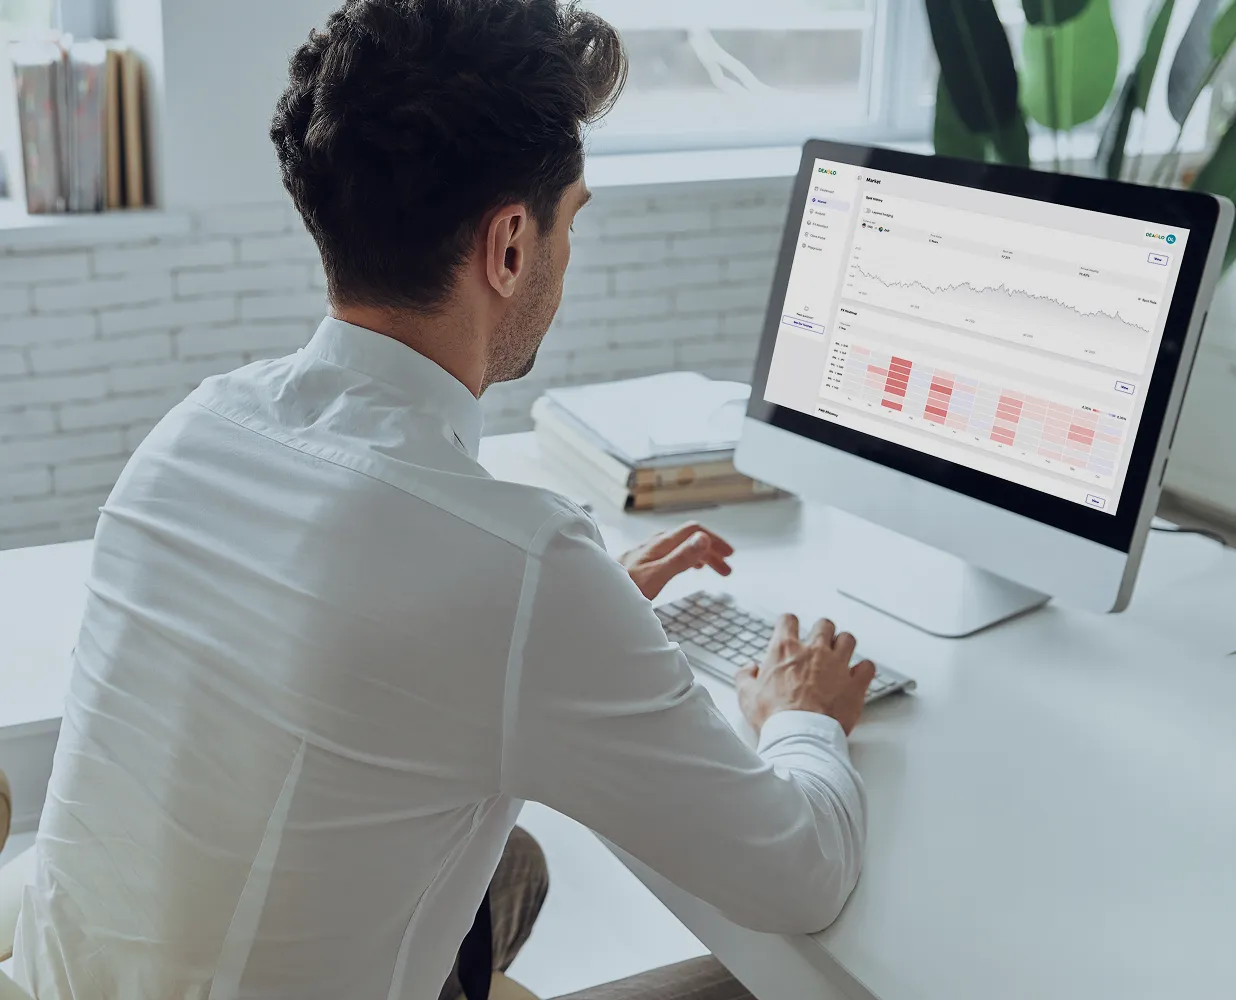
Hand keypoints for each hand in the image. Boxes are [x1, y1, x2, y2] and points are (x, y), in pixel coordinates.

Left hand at [620, 522, 733, 600]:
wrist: (596, 595)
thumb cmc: (623, 589)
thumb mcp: (657, 576)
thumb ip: (680, 558)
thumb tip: (704, 539)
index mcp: (660, 544)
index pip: (694, 531)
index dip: (714, 540)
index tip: (729, 555)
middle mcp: (654, 544)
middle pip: (688, 539)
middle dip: (710, 551)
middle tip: (726, 569)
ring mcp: (646, 552)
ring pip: (679, 546)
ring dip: (699, 555)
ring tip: (712, 569)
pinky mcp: (640, 562)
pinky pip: (670, 553)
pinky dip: (686, 558)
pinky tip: (685, 567)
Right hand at [735, 614, 875, 735]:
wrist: (800, 736)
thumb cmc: (775, 718)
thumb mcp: (747, 696)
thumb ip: (745, 677)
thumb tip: (748, 669)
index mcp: (785, 650)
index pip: (788, 620)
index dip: (789, 624)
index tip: (789, 629)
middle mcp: (813, 651)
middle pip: (824, 625)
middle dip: (821, 631)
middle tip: (818, 642)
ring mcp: (837, 665)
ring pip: (848, 639)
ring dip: (844, 644)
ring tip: (840, 654)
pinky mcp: (855, 684)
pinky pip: (867, 666)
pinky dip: (864, 669)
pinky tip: (858, 674)